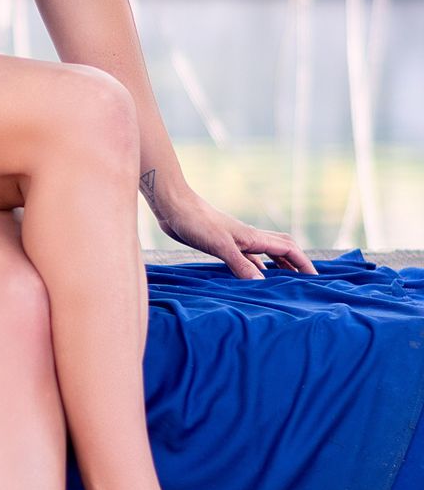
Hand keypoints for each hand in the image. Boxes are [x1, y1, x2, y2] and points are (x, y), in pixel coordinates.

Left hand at [149, 185, 317, 280]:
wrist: (174, 206)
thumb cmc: (196, 222)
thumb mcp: (220, 246)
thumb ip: (240, 265)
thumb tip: (262, 282)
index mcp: (253, 237)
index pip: (288, 249)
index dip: (303, 263)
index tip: (316, 279)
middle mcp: (249, 238)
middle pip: (282, 248)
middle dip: (296, 263)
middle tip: (306, 281)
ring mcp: (236, 241)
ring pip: (265, 254)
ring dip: (278, 265)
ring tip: (286, 282)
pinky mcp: (222, 244)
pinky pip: (247, 258)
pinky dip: (255, 267)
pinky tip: (253, 277)